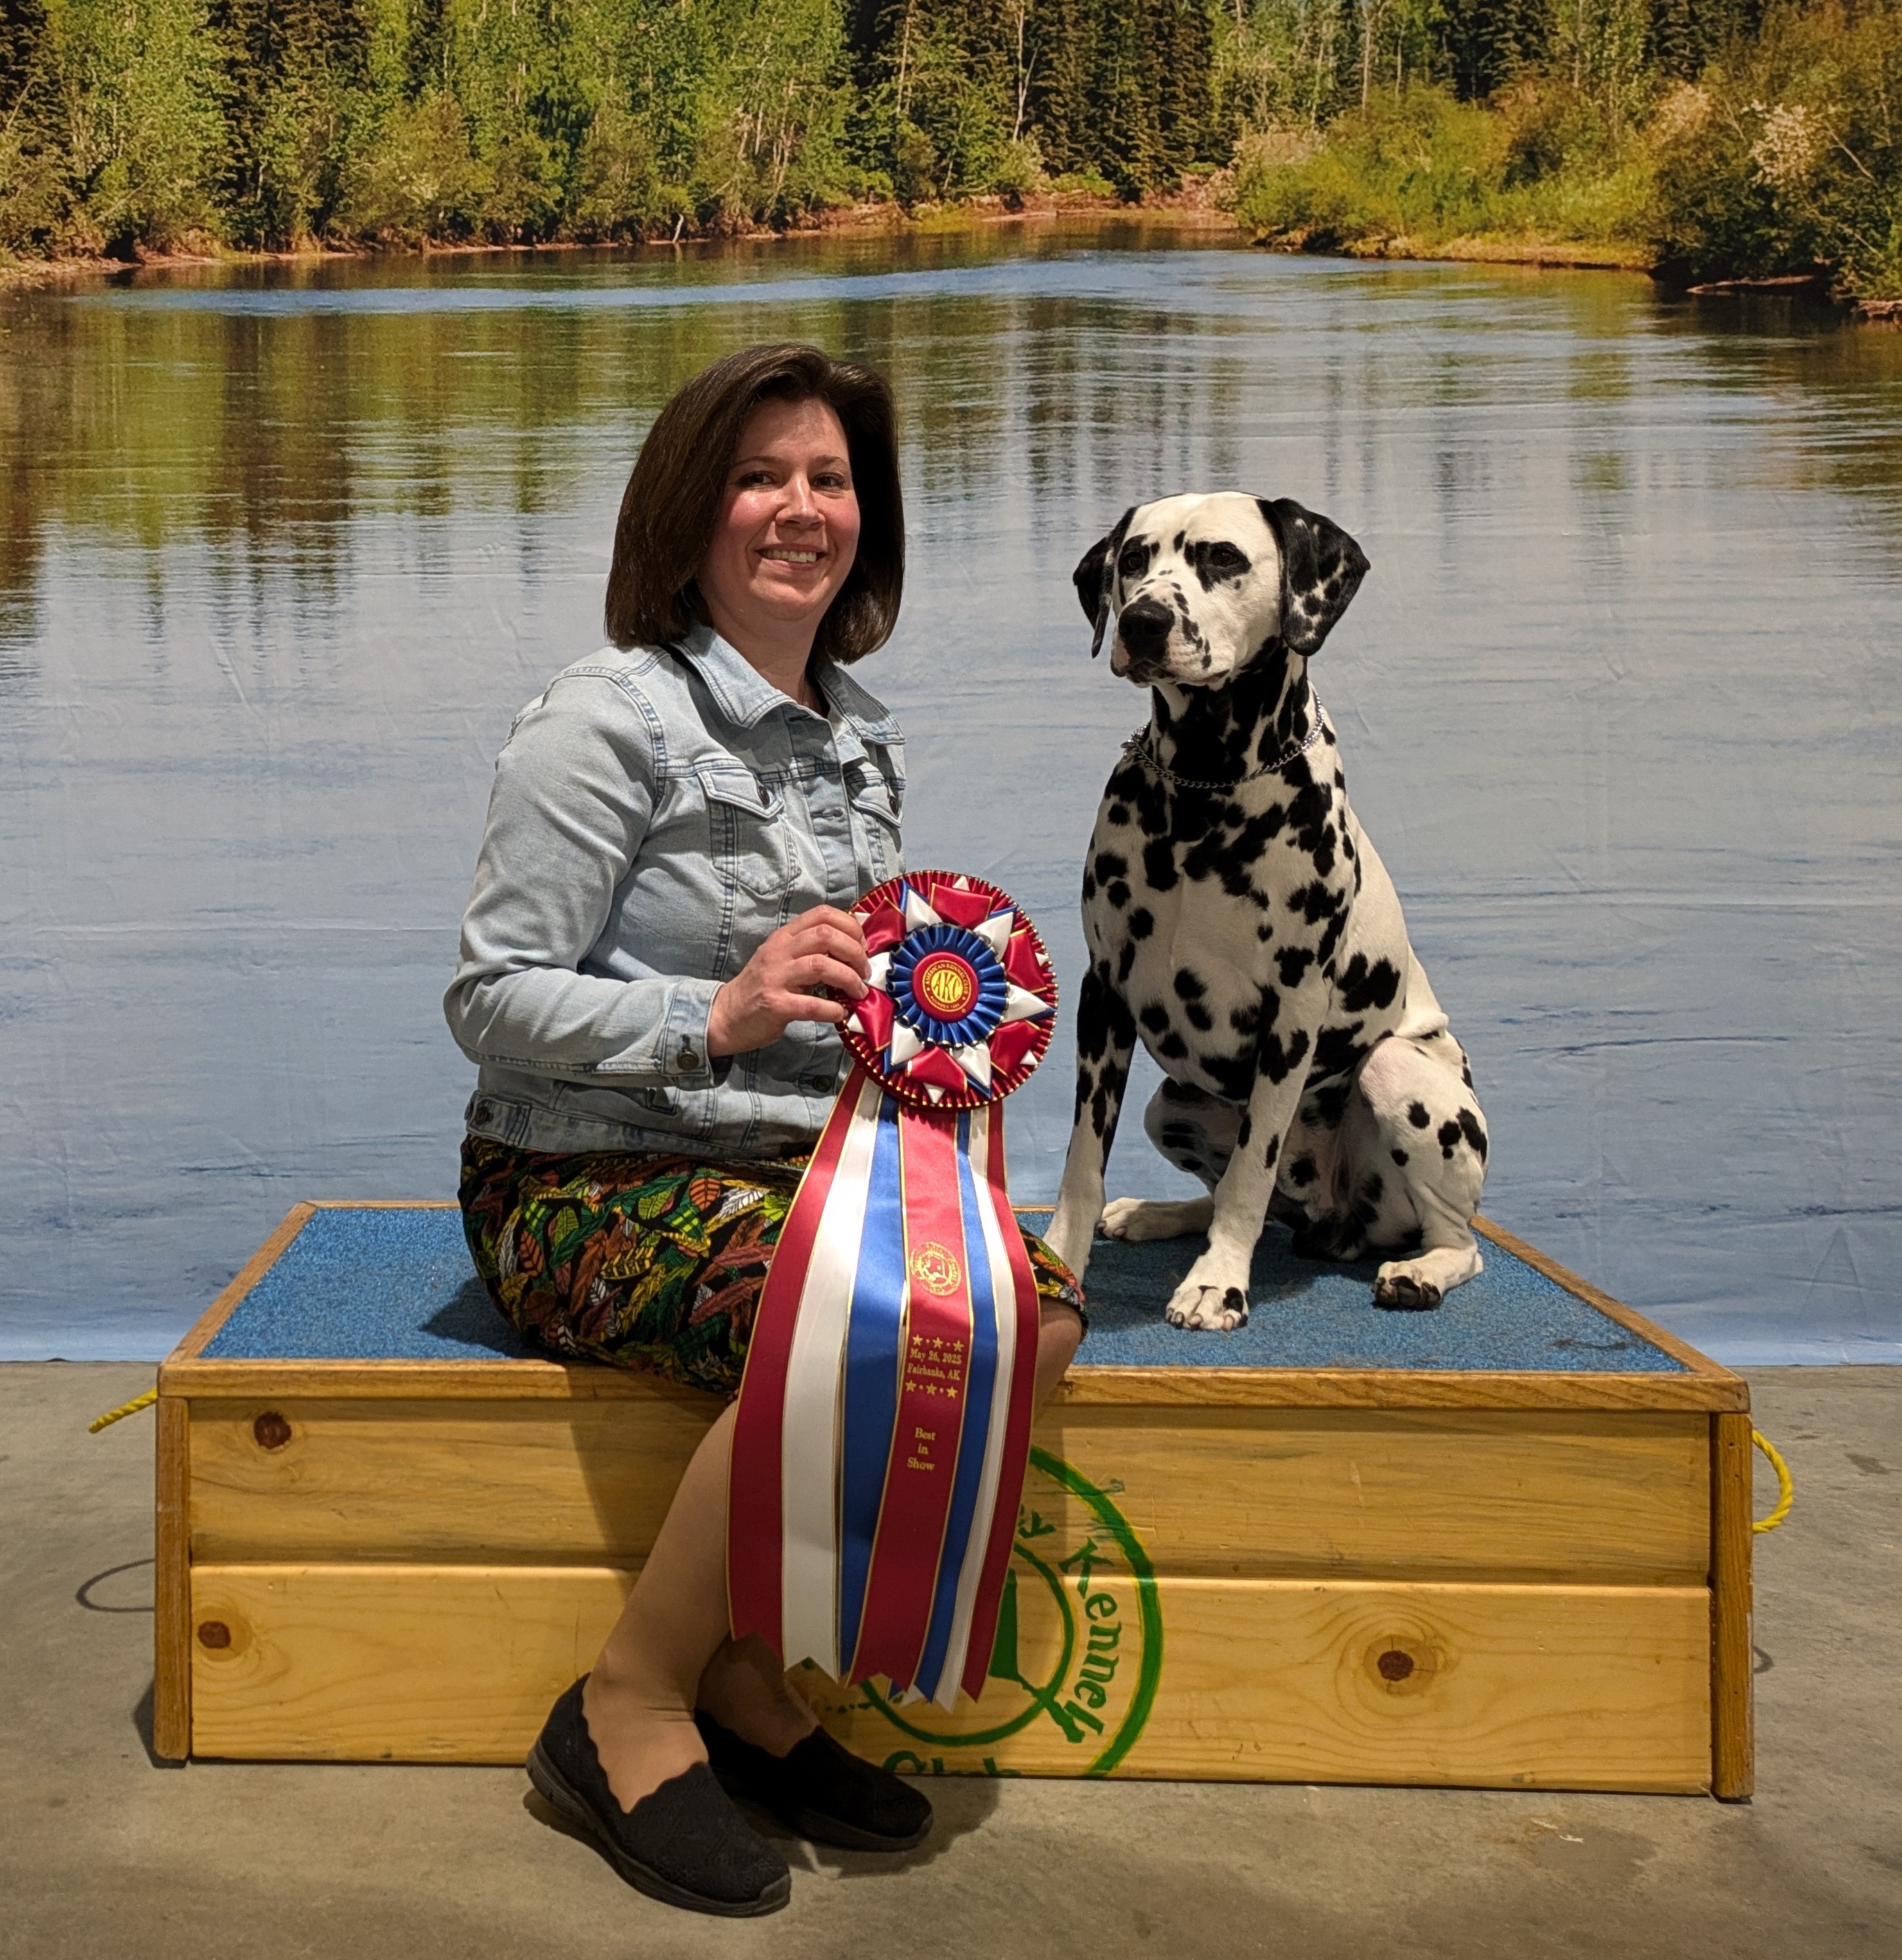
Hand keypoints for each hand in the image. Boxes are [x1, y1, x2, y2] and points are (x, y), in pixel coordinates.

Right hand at [706, 906, 869, 1057]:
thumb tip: (852, 949)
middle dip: (855, 952)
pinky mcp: (774, 1004)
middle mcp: (779, 951)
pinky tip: (839, 1014)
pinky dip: (832, 1010)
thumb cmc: (762, 987)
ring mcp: (775, 977)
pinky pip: (811, 1005)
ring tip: (858, 992)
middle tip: (864, 972)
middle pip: (826, 935)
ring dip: (849, 979)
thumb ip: (810, 950)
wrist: (727, 1014)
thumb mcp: (783, 959)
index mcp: (784, 936)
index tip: (862, 946)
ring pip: (821, 965)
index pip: (822, 914)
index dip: (850, 926)